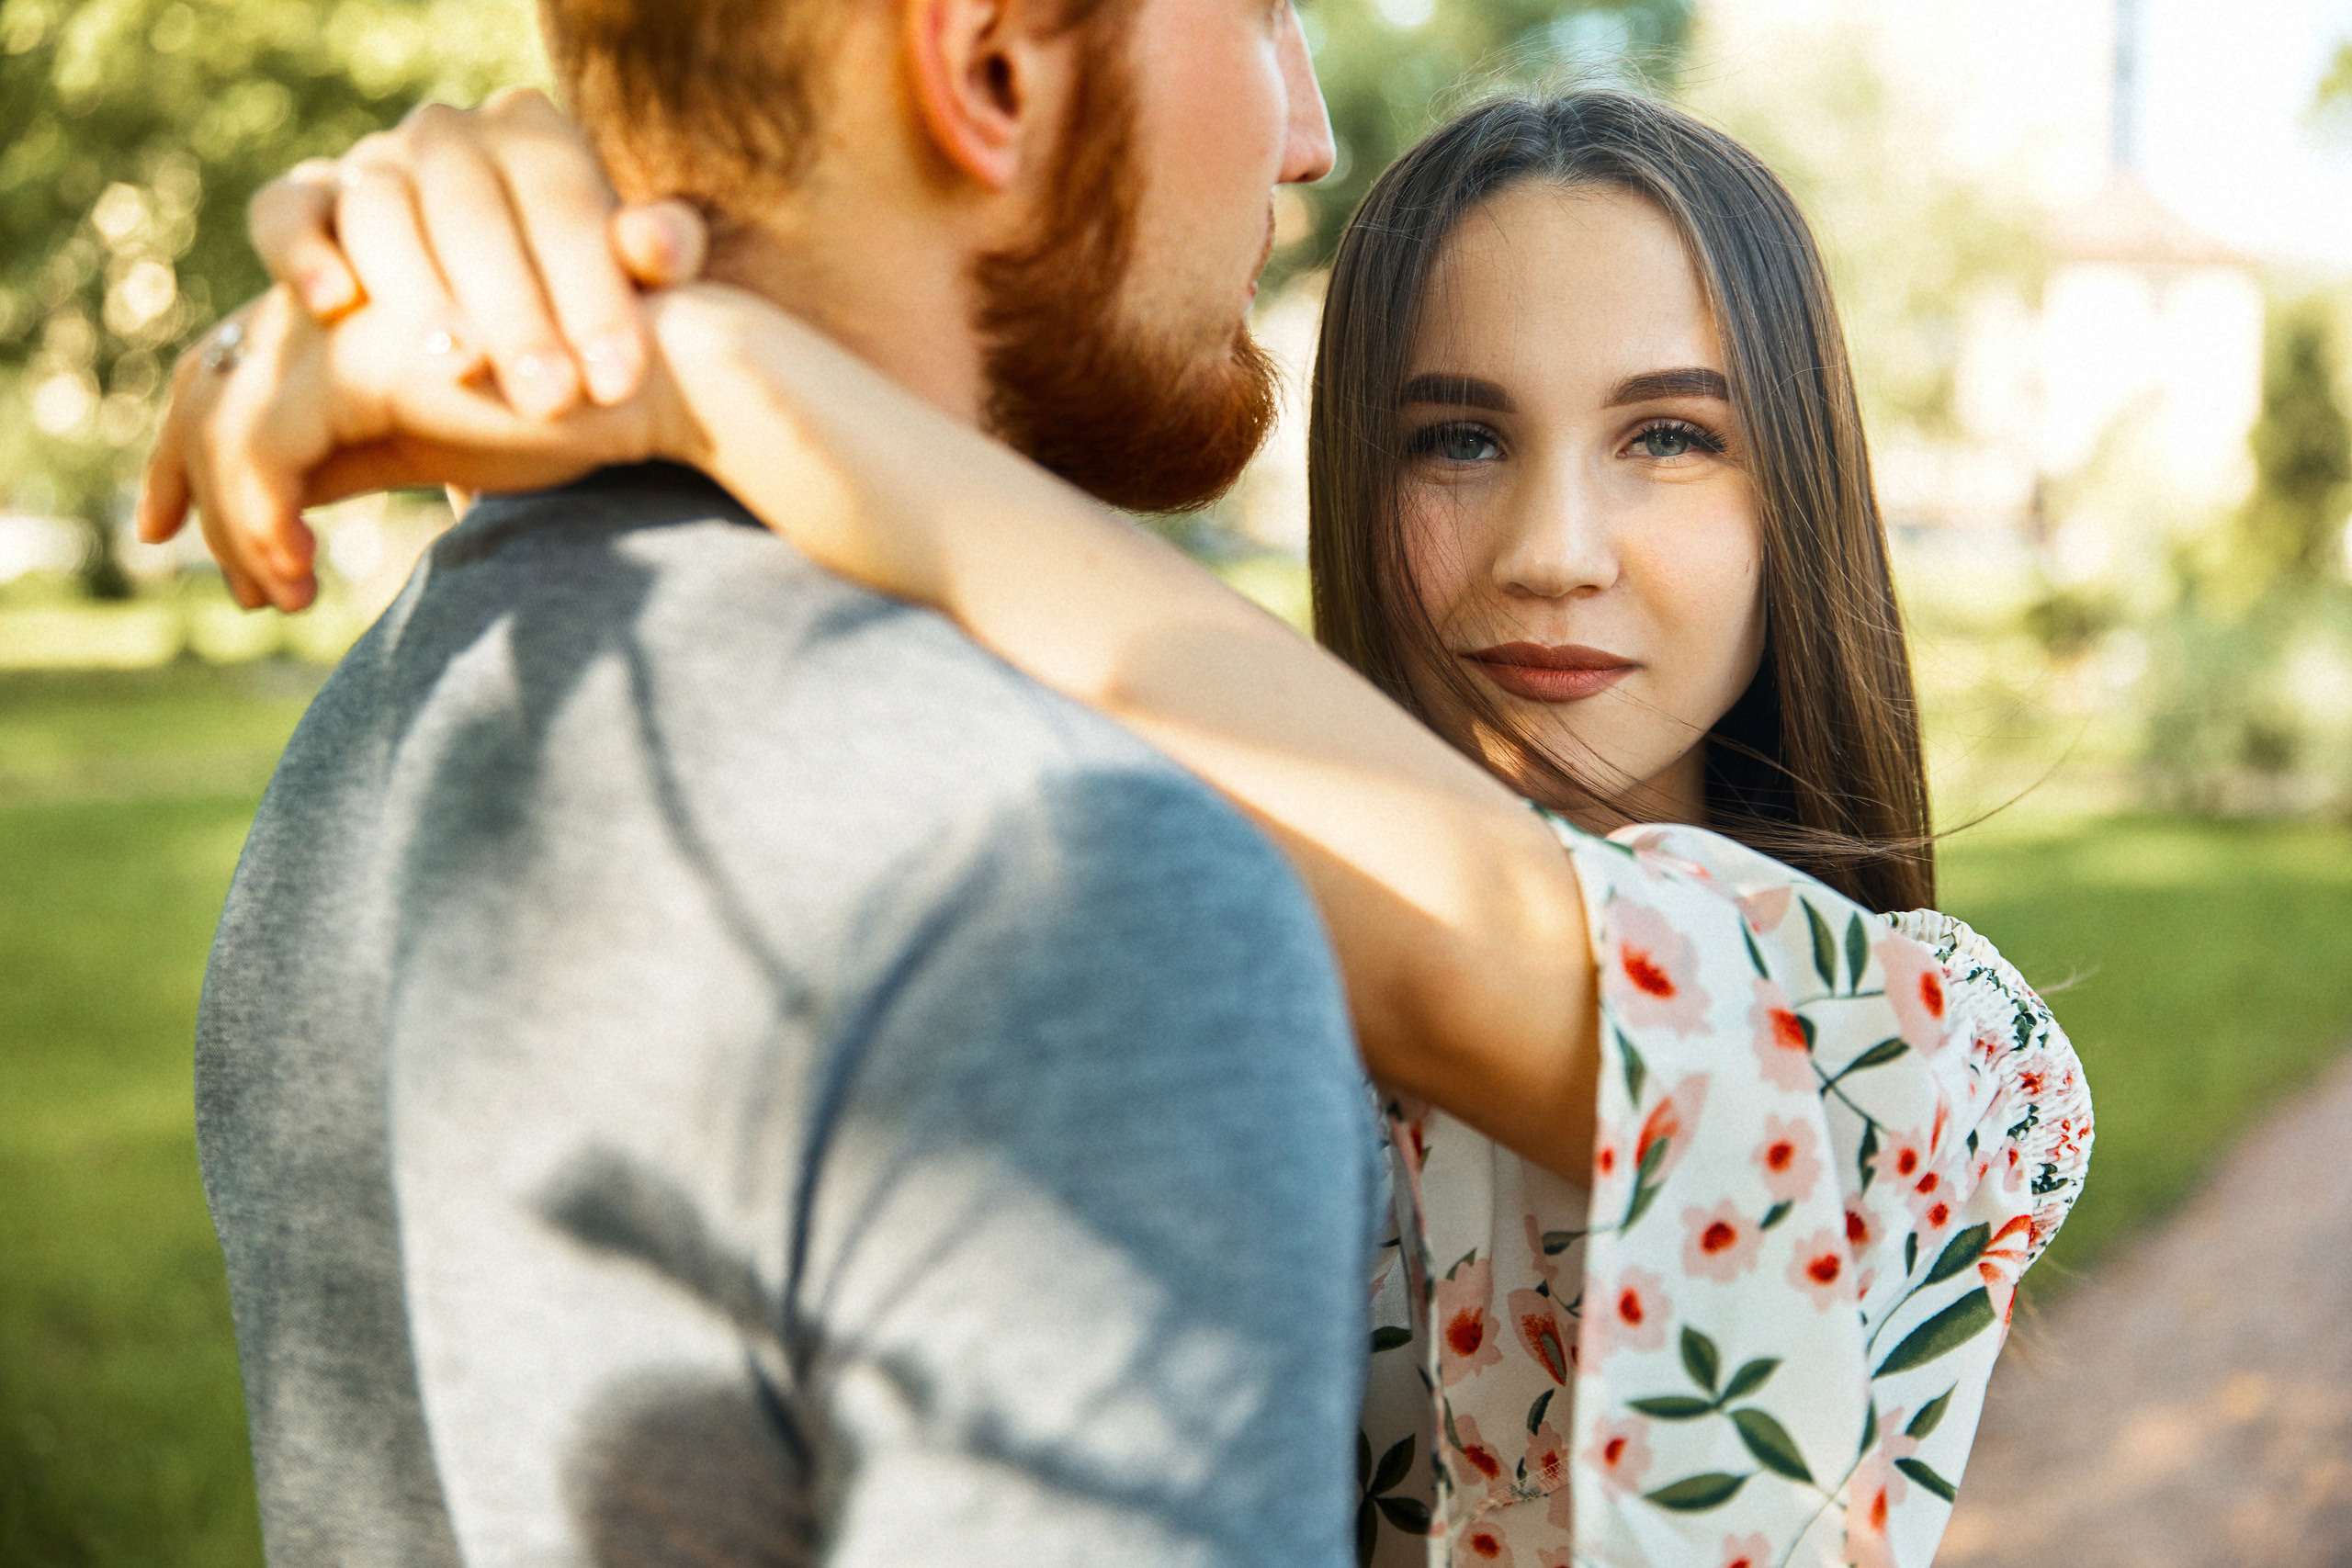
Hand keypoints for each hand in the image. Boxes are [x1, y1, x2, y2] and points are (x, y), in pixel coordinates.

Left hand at [137, 285, 691, 610]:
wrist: (653, 379)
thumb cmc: (573, 407)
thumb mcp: (439, 439)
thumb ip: (357, 450)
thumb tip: (279, 508)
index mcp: (349, 301)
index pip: (230, 359)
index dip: (187, 442)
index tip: (175, 527)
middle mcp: (331, 290)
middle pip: (208, 378)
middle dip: (181, 478)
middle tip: (211, 574)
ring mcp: (339, 316)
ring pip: (223, 420)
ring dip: (235, 524)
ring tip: (283, 597)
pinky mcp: (357, 358)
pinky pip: (261, 449)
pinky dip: (260, 524)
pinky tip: (300, 581)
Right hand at [248, 88, 708, 417]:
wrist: (487, 324)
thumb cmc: (576, 304)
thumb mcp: (633, 285)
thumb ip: (658, 258)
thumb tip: (657, 245)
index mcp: (536, 136)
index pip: (567, 204)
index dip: (595, 295)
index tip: (619, 383)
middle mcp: (449, 135)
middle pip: (475, 212)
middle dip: (517, 313)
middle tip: (552, 400)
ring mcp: (372, 163)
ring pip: (382, 211)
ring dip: (419, 292)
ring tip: (459, 369)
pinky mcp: (306, 203)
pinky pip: (285, 211)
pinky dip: (301, 250)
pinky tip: (334, 306)